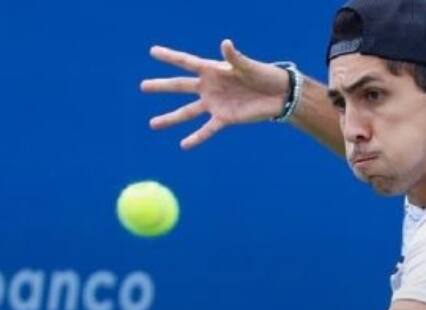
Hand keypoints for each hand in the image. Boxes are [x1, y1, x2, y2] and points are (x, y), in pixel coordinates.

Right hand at [141, 39, 289, 148]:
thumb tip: (225, 44)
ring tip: (152, 124)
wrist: (279, 95)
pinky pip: (207, 129)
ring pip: (187, 112)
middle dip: (161, 86)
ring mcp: (215, 103)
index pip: (186, 62)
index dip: (170, 56)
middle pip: (180, 86)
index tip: (152, 51)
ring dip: (170, 118)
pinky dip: (196, 138)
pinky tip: (183, 145)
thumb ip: (234, 58)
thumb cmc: (264, 74)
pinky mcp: (224, 118)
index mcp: (213, 69)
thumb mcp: (249, 66)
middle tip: (143, 86)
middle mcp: (209, 87)